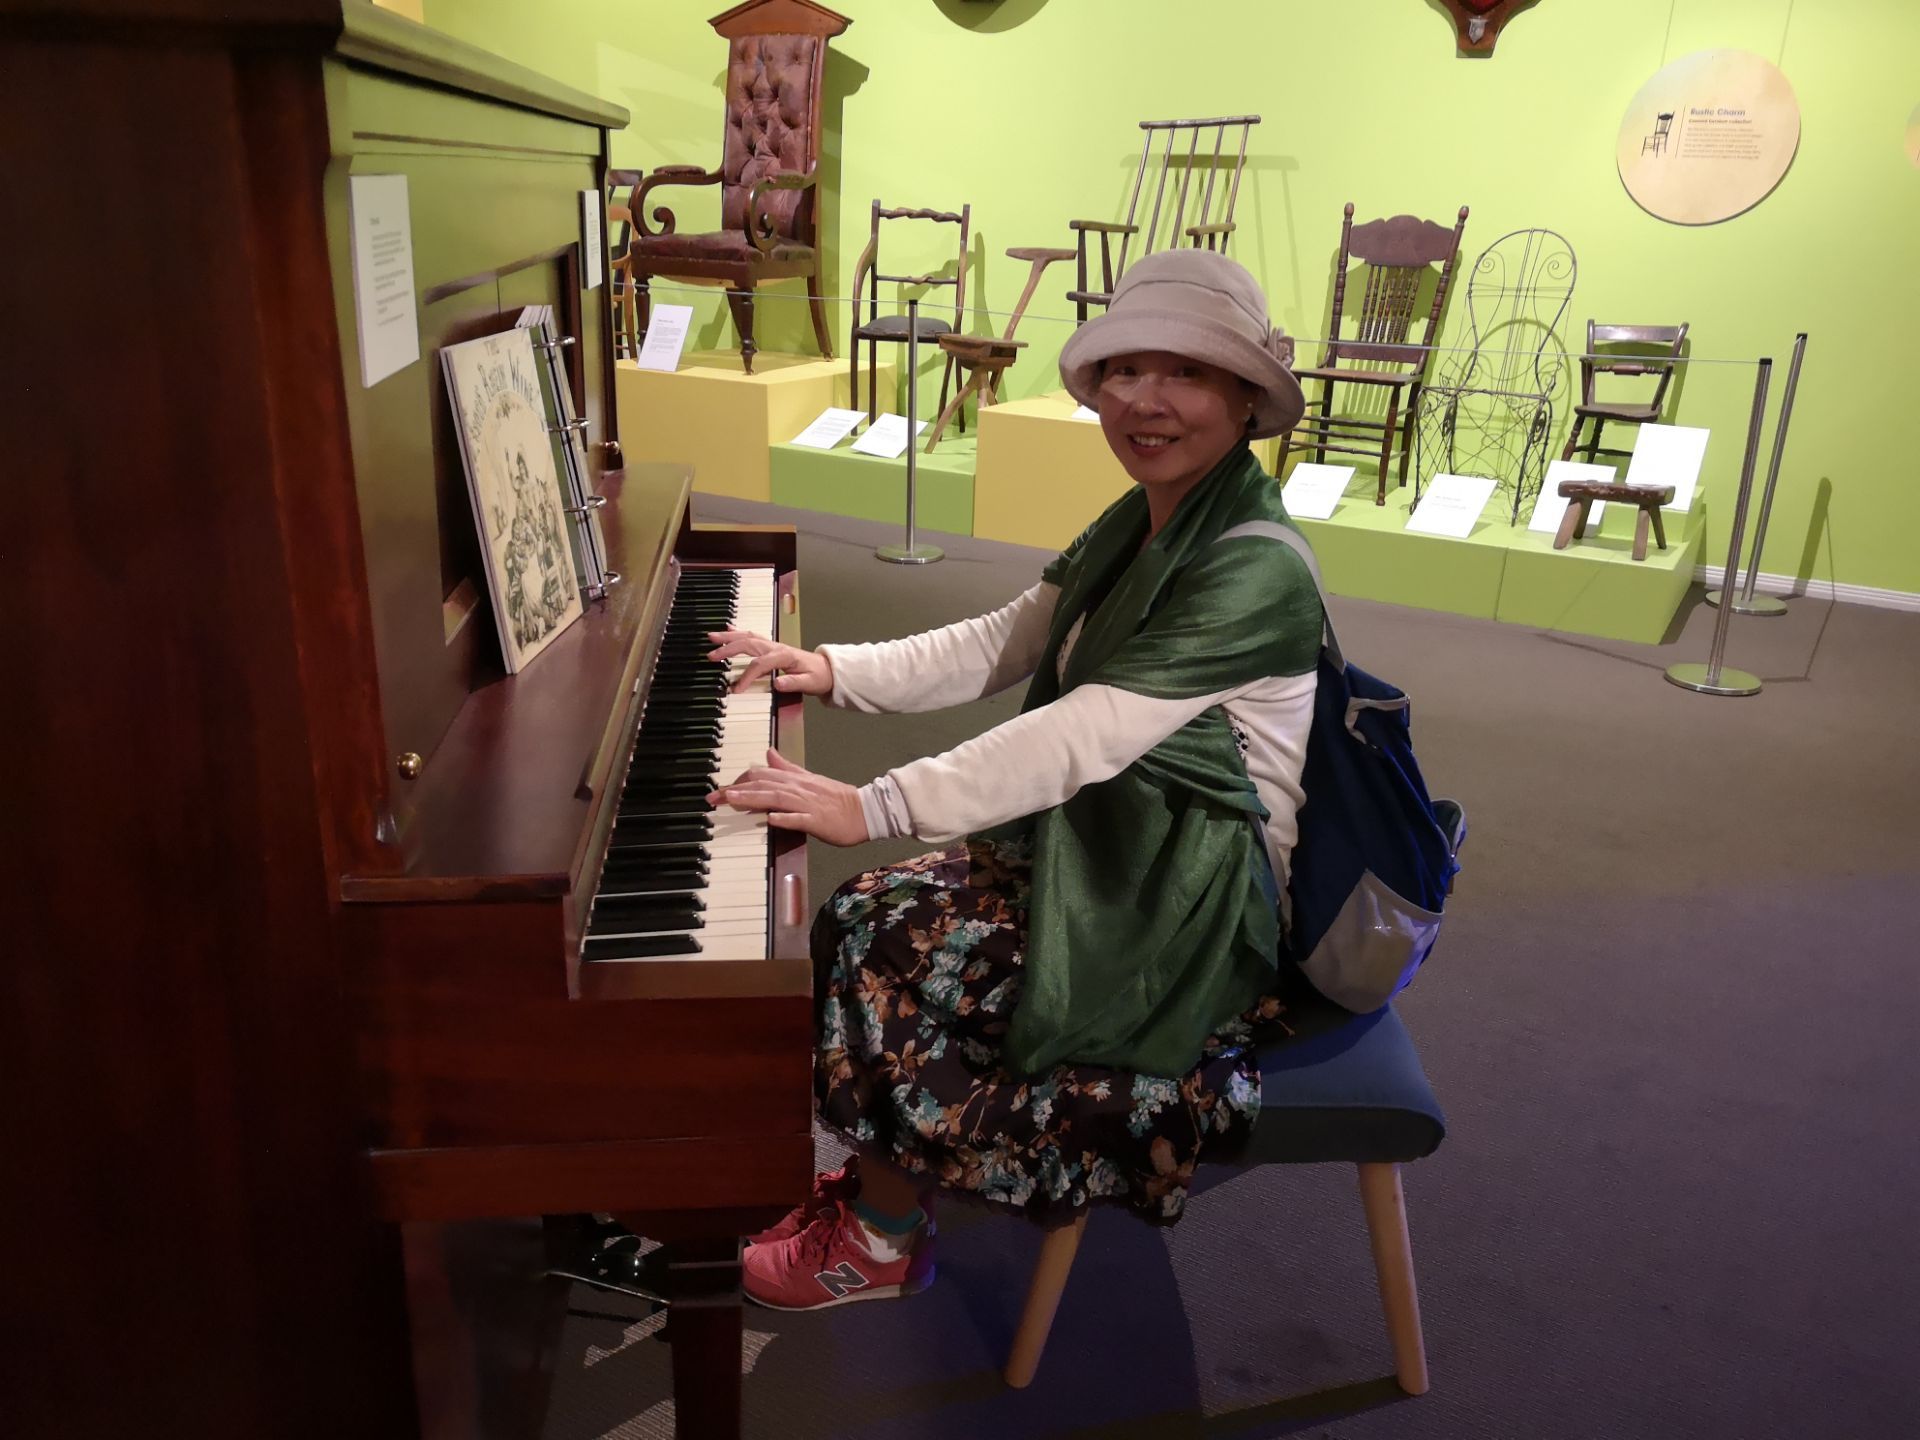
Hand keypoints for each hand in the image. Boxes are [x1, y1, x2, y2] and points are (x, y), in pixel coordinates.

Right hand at [705, 630, 833, 695]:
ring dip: (729, 636)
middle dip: (729, 649)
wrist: (827, 669)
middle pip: (748, 644)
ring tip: (711, 637)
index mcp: (784, 656)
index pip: (760, 664)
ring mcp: (772, 645)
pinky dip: (738, 633)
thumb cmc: (818, 677)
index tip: (736, 689)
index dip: (746, 676)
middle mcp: (775, 647)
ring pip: (747, 637)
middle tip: (711, 655)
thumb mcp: (810, 683)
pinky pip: (752, 637)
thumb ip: (794, 683)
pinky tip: (727, 629)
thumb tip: (777, 684)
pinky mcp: (770, 647)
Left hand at [709, 748, 867, 845]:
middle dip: (736, 790)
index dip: (740, 781)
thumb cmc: (836, 798)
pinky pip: (799, 818)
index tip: (722, 790)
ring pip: (777, 798)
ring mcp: (808, 804)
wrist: (864, 810)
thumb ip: (788, 767)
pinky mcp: (817, 821)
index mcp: (796, 779)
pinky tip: (770, 819)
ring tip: (732, 800)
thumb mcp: (809, 779)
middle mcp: (799, 789)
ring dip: (753, 798)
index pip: (762, 775)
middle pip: (764, 785)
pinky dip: (784, 817)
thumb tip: (768, 753)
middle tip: (714, 798)